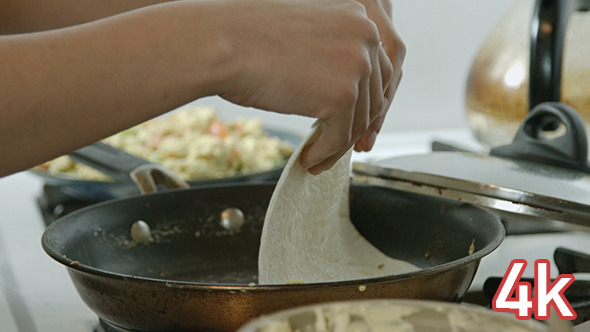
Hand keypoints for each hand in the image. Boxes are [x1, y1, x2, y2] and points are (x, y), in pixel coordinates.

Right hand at [217, 0, 394, 173]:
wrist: (222, 42)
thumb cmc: (247, 38)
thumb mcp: (304, 38)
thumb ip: (332, 56)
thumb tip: (340, 90)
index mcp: (358, 16)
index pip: (377, 70)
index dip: (362, 103)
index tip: (348, 123)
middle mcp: (366, 36)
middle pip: (373, 97)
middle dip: (353, 127)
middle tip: (334, 146)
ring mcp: (358, 65)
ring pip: (359, 122)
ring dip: (337, 146)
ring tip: (316, 157)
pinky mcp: (343, 95)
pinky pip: (341, 137)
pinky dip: (326, 153)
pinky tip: (308, 158)